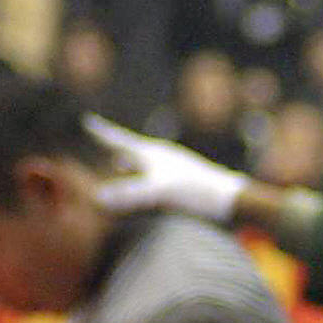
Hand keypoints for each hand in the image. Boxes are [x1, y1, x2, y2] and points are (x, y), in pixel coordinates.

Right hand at [85, 115, 249, 221]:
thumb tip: (97, 196)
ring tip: (119, 162)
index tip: (87, 120)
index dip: (102, 133)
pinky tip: (147, 188)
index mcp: (154, 154)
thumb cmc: (199, 192)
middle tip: (103, 139)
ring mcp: (175, 171)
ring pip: (145, 165)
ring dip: (129, 165)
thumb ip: (129, 194)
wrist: (235, 202)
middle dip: (114, 147)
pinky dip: (143, 182)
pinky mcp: (185, 186)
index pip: (120, 140)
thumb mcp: (160, 192)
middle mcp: (164, 159)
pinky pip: (156, 180)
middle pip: (132, 150)